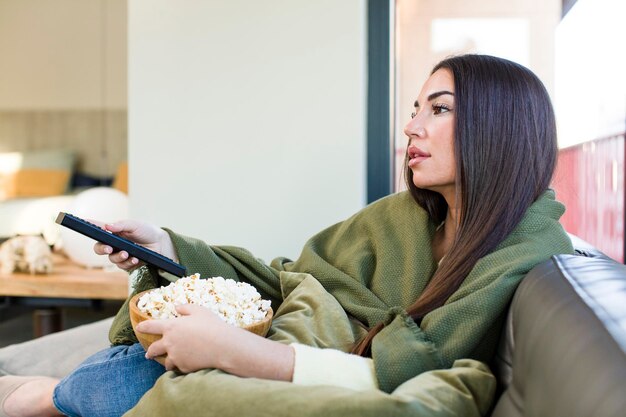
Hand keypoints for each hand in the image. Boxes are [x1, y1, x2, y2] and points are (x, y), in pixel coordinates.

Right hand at [92, 219, 176, 270]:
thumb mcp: (135, 225)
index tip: (82, 222)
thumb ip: (121, 225)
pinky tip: (135, 259)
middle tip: (109, 249)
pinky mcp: (128, 263)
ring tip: (128, 253)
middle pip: (99, 248)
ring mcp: (120, 254)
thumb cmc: (146, 231)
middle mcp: (114, 244)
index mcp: (113, 232)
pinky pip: (123, 266)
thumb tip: (107, 226)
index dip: (89, 226)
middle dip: (101, 249)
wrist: (160, 243)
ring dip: (119, 257)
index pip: (98, 229)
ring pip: (111, 259)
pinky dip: (129, 262)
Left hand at [137, 304, 294, 379]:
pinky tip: (188, 364)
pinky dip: (182, 366)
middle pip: (153, 349)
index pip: (151, 326)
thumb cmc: (211, 325)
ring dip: (167, 361)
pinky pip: (180, 367)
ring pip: (166, 362)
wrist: (222, 346)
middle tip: (148, 354)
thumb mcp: (199, 311)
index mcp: (171, 327)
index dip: (143, 327)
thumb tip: (176, 308)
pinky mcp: (183, 367)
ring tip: (170, 362)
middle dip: (150, 352)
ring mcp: (176, 357)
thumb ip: (185, 308)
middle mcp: (169, 343)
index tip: (138, 328)